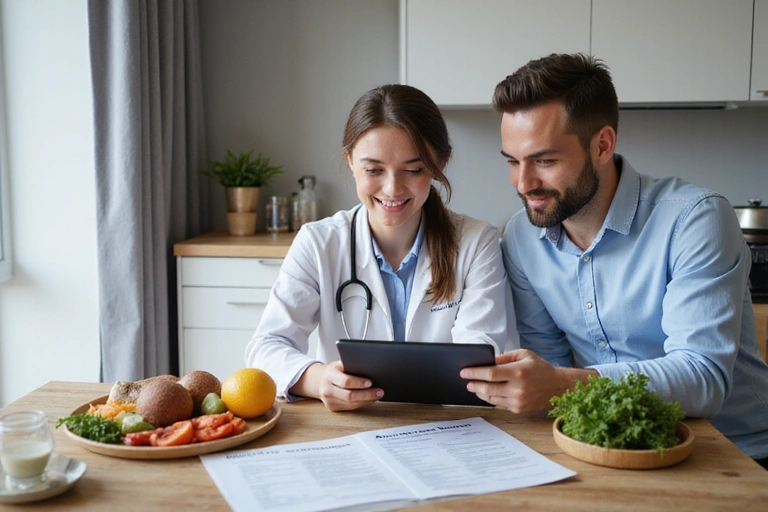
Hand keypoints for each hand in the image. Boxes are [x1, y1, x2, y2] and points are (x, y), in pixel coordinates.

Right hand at [295, 361, 383, 411]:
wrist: (319, 381)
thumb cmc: (334, 371)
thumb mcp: (340, 364)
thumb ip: (351, 364)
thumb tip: (371, 367)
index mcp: (329, 375)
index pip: (345, 381)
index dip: (359, 383)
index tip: (370, 382)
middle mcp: (327, 389)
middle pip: (349, 395)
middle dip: (367, 394)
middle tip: (380, 391)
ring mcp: (329, 401)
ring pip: (351, 404)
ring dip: (367, 400)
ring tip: (377, 395)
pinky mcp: (333, 408)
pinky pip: (350, 408)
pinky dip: (362, 404)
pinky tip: (370, 399)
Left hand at [460, 349, 596, 412]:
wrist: (557, 386)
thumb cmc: (539, 368)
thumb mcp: (523, 355)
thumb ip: (504, 358)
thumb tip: (486, 361)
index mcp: (518, 372)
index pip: (490, 374)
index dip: (474, 373)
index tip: (463, 372)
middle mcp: (518, 389)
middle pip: (487, 388)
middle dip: (474, 384)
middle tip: (466, 381)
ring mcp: (518, 401)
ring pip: (491, 398)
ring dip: (479, 393)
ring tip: (473, 386)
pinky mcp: (518, 409)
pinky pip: (498, 404)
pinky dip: (490, 398)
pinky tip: (485, 393)